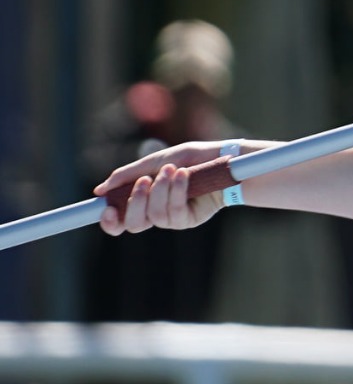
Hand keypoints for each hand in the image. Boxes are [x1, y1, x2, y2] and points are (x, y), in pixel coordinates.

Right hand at [95, 142, 227, 234]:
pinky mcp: (190, 219)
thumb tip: (100, 191)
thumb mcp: (156, 161)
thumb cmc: (190, 159)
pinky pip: (176, 211)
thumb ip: (128, 175)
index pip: (120, 220)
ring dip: (161, 191)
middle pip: (133, 224)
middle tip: (145, 180)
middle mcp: (156, 212)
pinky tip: (184, 175)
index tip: (106, 209)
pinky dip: (177, 190)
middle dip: (135, 202)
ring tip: (172, 170)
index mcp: (143, 200)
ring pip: (155, 216)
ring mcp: (173, 218)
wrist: (221, 160)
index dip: (109, 221)